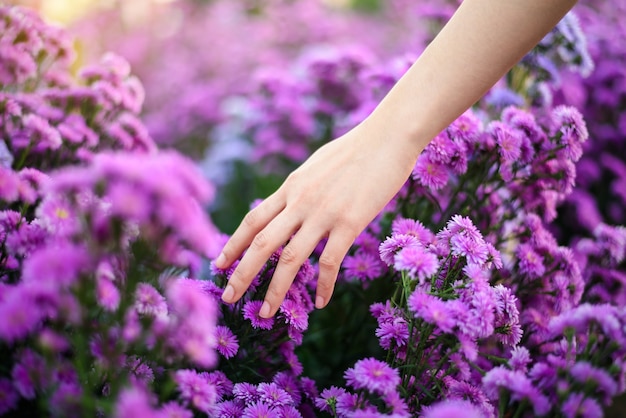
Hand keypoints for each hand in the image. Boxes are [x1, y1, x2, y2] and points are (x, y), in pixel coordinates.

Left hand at [215, 119, 419, 316]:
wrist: (389, 135)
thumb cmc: (357, 149)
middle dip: (241, 272)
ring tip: (265, 313)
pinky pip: (330, 262)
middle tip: (227, 296)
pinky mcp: (350, 222)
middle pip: (262, 242)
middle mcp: (300, 201)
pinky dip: (324, 286)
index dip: (233, 244)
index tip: (218, 263)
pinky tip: (322, 302)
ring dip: (274, 289)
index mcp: (291, 187)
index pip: (253, 220)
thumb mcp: (317, 165)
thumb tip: (292, 200)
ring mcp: (324, 213)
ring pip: (290, 259)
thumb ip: (302, 186)